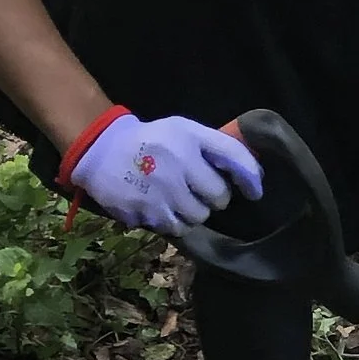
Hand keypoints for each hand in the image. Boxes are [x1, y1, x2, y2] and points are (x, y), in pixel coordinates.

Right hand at [65, 110, 261, 232]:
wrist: (102, 151)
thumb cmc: (154, 140)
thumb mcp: (186, 130)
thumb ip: (220, 147)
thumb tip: (255, 174)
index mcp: (188, 140)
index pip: (234, 160)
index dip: (249, 180)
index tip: (254, 192)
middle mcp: (175, 166)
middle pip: (219, 200)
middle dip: (214, 197)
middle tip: (198, 188)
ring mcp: (158, 194)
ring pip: (198, 218)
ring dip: (194, 211)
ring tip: (178, 196)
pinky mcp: (142, 214)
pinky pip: (174, 228)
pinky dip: (173, 221)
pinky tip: (161, 205)